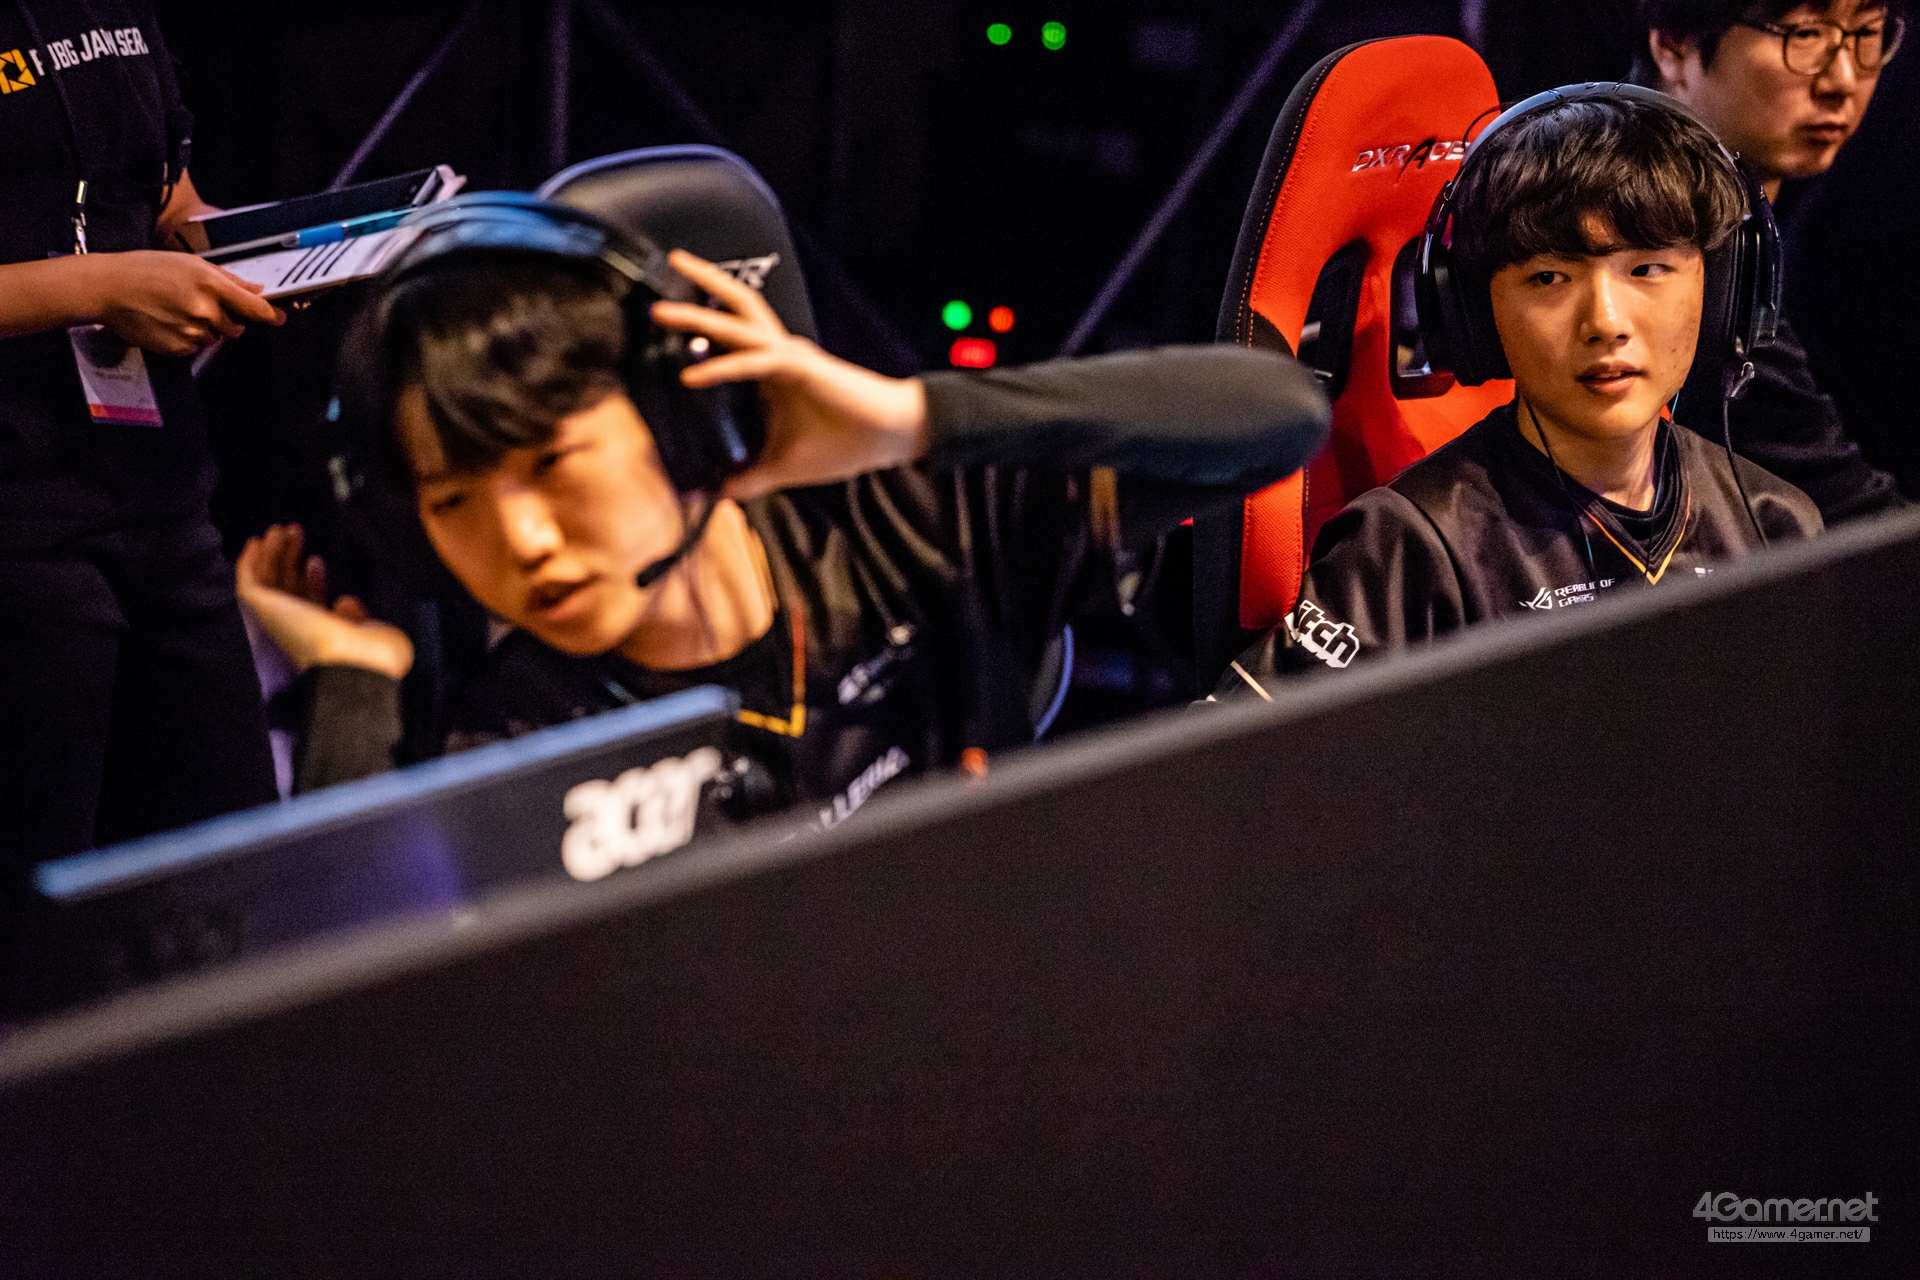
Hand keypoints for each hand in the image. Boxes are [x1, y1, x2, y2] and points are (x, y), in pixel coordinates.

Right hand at [90, 251, 284, 355]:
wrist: (109, 288)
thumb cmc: (147, 269)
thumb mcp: (190, 263)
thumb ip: (228, 280)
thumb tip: (257, 291)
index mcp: (210, 284)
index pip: (253, 307)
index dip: (270, 314)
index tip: (278, 317)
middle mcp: (204, 309)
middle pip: (237, 327)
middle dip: (228, 319)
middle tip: (204, 305)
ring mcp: (190, 331)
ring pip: (216, 338)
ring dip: (207, 329)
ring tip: (180, 310)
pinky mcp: (177, 347)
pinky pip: (196, 348)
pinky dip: (190, 338)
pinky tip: (170, 321)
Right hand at [236, 524, 413, 680]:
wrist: (354, 662)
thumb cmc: (372, 655)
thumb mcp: (375, 632)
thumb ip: (358, 615)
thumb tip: (344, 602)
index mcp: (323, 636)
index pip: (309, 605)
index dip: (311, 581)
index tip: (316, 560)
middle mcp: (297, 629)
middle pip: (285, 589)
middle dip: (289, 559)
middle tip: (296, 533)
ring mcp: (279, 619)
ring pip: (266, 583)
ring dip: (272, 553)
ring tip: (281, 529)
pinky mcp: (264, 609)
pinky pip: (248, 583)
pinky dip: (248, 562)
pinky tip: (256, 542)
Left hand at [650, 249, 927, 500]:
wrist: (889, 436)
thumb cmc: (844, 444)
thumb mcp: (783, 468)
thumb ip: (749, 479)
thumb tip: (718, 495)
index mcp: (772, 370)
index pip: (731, 337)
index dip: (699, 327)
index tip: (660, 328)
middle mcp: (778, 354)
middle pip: (732, 311)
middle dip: (696, 293)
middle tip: (659, 285)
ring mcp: (789, 357)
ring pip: (738, 323)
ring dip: (699, 314)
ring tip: (662, 309)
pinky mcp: (801, 369)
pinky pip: (753, 363)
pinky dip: (721, 368)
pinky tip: (690, 377)